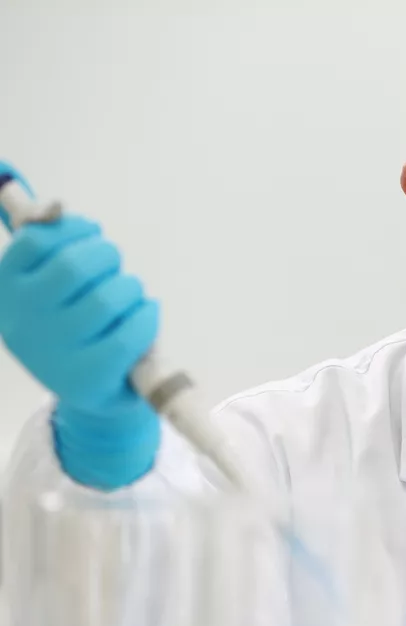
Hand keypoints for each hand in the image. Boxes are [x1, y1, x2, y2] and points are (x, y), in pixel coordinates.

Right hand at [0, 162, 160, 488]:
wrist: (94, 393)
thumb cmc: (79, 327)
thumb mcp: (55, 287)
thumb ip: (51, 244)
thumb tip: (55, 208)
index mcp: (8, 291)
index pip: (32, 242)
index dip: (72, 229)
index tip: (90, 233)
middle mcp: (24, 321)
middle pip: (74, 266)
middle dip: (106, 255)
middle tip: (114, 265)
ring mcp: (54, 352)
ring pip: (108, 297)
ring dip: (130, 287)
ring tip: (130, 297)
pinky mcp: (90, 377)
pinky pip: (131, 330)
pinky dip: (148, 314)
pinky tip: (145, 314)